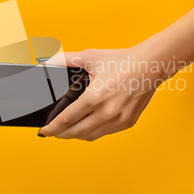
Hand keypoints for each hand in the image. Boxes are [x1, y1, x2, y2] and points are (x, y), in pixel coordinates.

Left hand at [38, 46, 163, 140]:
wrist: (150, 66)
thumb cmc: (122, 61)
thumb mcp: (90, 57)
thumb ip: (65, 60)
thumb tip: (45, 62)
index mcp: (95, 97)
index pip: (67, 119)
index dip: (52, 127)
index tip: (43, 130)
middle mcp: (107, 112)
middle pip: (76, 132)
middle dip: (61, 134)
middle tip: (52, 133)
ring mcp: (119, 120)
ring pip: (91, 136)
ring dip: (76, 136)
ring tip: (67, 131)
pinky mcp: (128, 122)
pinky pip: (105, 133)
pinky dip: (92, 132)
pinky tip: (86, 126)